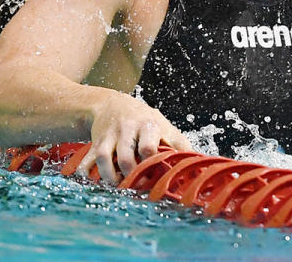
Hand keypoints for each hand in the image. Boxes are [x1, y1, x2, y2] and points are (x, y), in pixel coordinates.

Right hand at [76, 91, 191, 183]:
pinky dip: (91, 173)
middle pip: (131, 156)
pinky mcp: (97, 142)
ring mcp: (112, 136)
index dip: (154, 164)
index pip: (151, 147)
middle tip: (139, 186)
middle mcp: (131, 130)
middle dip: (134, 174)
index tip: (158, 178)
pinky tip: (98, 182)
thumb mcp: (165, 128)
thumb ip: (180, 145)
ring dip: (112, 177)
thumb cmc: (146, 121)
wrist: (113, 105)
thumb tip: (201, 165)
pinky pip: (91, 160)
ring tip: (119, 186)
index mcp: (151, 126)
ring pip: (107, 159)